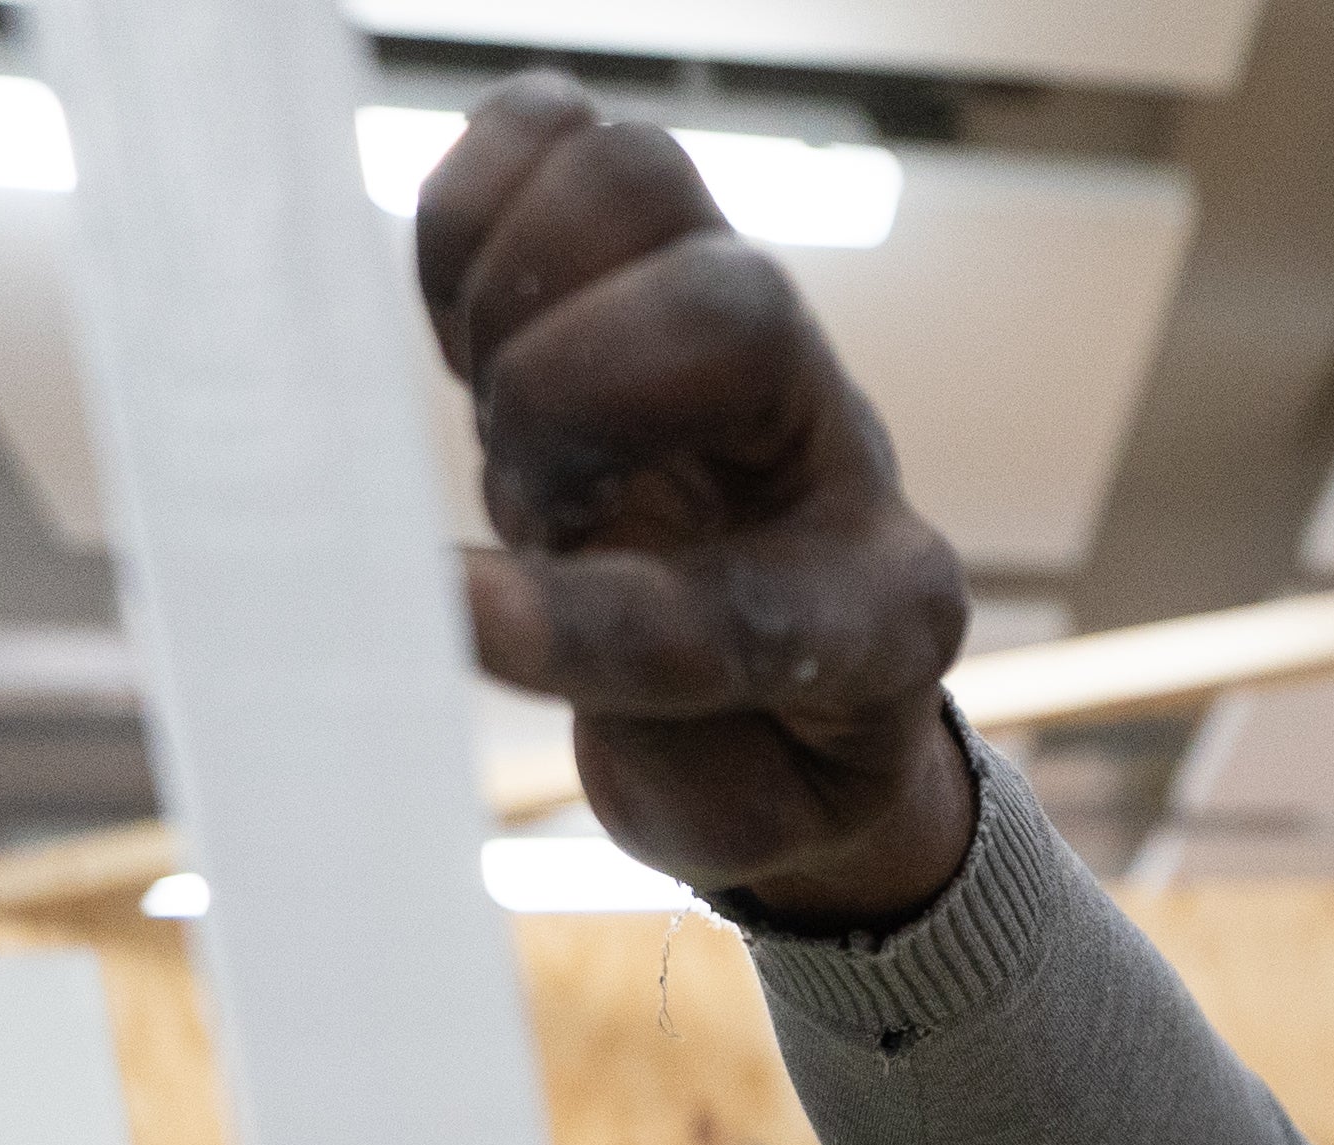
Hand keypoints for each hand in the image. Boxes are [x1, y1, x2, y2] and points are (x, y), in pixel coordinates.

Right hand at [409, 74, 978, 922]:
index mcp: (881, 614)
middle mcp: (832, 434)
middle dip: (562, 402)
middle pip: (728, 310)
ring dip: (511, 291)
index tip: (452, 619)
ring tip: (487, 404)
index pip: (744, 599)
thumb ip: (630, 734)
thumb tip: (454, 605)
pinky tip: (463, 326)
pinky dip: (470, 210)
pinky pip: (555, 138)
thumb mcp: (716, 817)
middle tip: (518, 506)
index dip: (580, 620)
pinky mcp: (659, 251)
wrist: (774, 682)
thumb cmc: (744, 756)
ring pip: (637, 185)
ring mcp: (749, 320)